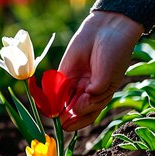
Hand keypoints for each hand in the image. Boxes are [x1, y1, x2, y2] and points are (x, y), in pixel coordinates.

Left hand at [59, 11, 142, 130]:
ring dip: (54, 107)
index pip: (88, 115)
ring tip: (48, 110)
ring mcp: (75, 83)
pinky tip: (42, 98)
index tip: (67, 126)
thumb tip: (76, 108)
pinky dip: (47, 93)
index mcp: (100, 97)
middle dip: (65, 116)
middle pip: (73, 110)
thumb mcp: (107, 78)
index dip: (77, 122)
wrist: (106, 29)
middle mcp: (87, 93)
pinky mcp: (64, 72)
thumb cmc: (113, 54)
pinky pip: (54, 86)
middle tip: (58, 117)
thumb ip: (94, 94)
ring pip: (62, 101)